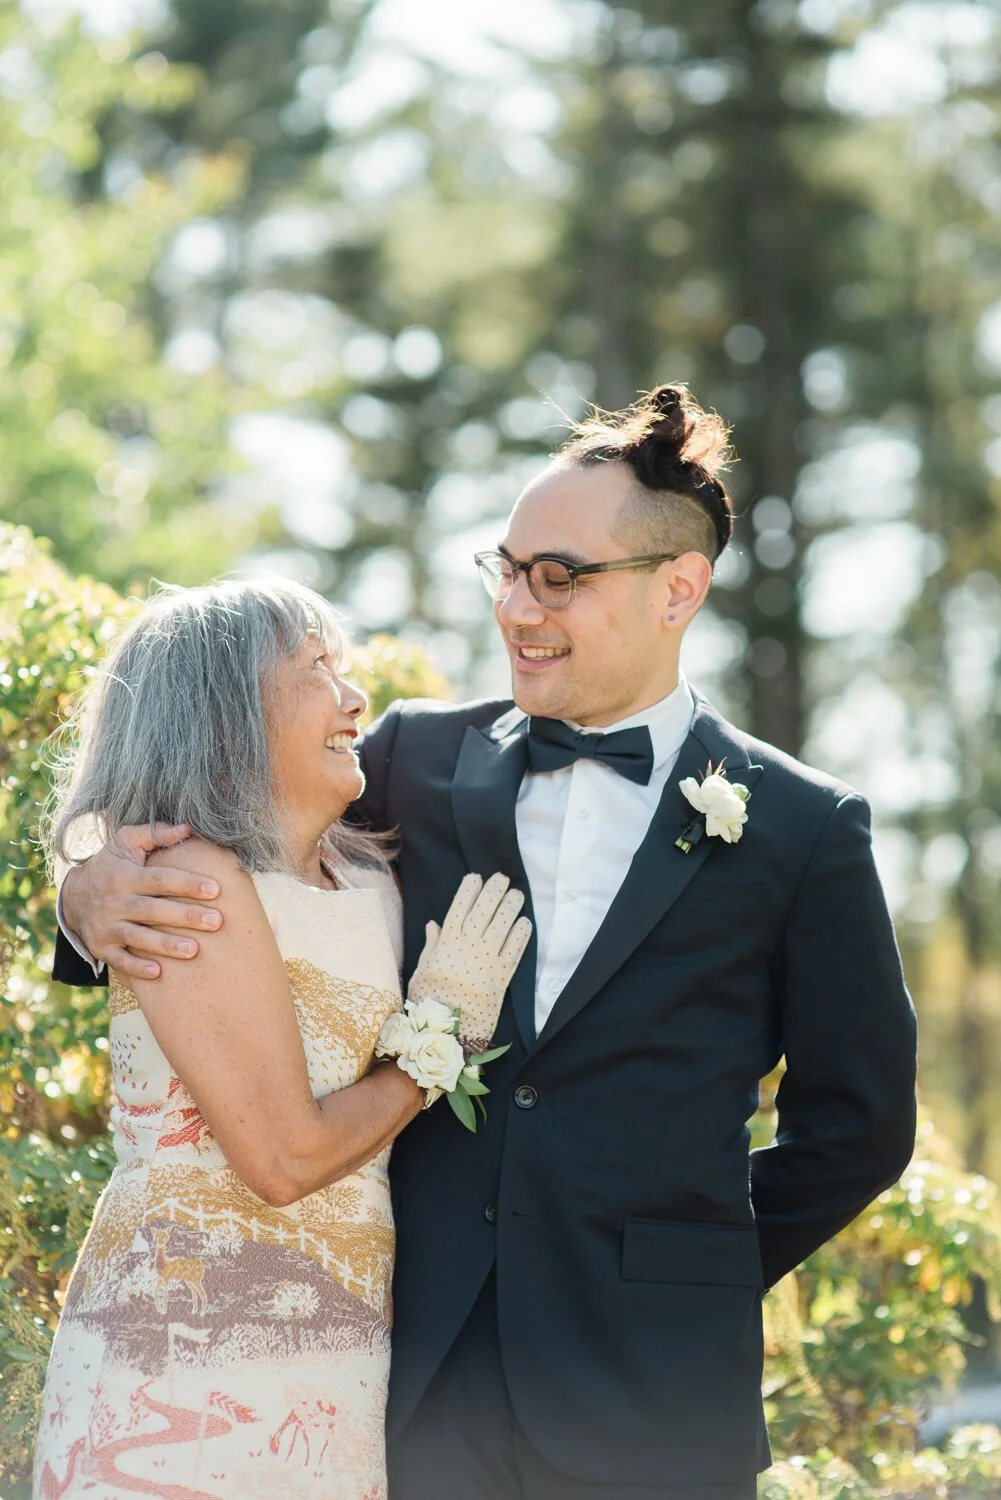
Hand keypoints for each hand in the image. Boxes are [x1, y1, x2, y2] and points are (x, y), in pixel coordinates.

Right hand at [61, 823, 222, 980]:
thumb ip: (155, 833)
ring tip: (195, 950)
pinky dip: (137, 967)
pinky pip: (119, 960)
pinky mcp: (101, 947)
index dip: (187, 883)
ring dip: (166, 945)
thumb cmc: (111, 865)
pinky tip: (159, 973)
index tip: (215, 889)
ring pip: (139, 937)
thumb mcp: (125, 843)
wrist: (72, 896)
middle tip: (217, 921)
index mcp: (125, 875)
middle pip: (154, 910)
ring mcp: (106, 926)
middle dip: (186, 916)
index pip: (160, 879)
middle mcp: (114, 901)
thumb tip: (187, 827)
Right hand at [407, 873, 531, 1051]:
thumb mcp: (422, 972)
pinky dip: (521, 934)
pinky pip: (515, 949)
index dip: (468, 891)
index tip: (475, 878)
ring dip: (511, 907)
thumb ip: (431, 947)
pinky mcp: (503, 975)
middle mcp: (469, 947)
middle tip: (501, 878)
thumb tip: (433, 925)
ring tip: (517, 894)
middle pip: (484, 911)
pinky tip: (524, 922)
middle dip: (493, 891)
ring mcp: (487, 959)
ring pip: (502, 925)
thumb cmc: (429, 1002)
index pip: (459, 908)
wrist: (450, 1031)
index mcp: (446, 944)